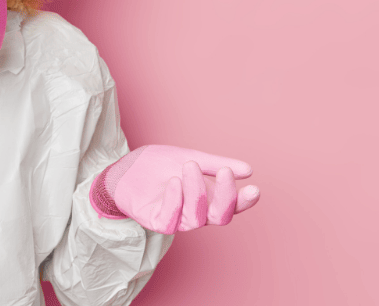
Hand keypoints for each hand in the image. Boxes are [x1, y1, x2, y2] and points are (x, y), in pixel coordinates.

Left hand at [89, 145, 259, 233]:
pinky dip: (175, 201)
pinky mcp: (156, 221)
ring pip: (196, 218)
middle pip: (220, 217)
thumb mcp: (188, 157)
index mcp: (206, 199)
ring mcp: (176, 219)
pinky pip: (170, 219)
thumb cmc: (157, 165)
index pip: (231, 206)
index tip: (254, 187)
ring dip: (197, 192)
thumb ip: (215, 164)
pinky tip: (174, 182)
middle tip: (223, 172)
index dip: (244, 201)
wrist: (124, 168)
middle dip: (225, 196)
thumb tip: (248, 170)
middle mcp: (195, 212)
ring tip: (189, 166)